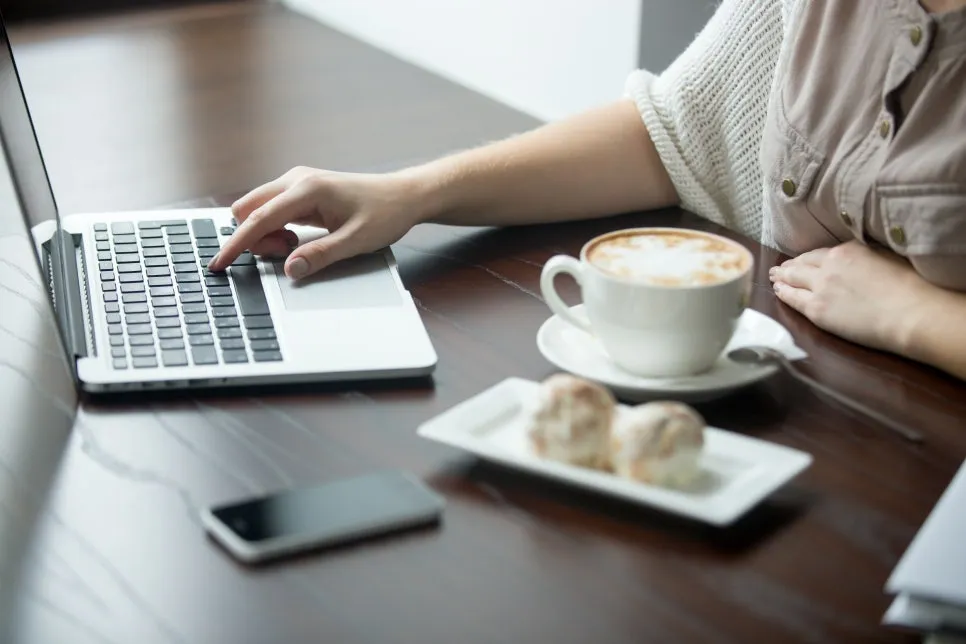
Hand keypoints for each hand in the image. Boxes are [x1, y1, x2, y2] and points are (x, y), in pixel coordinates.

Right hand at [209, 167, 427, 278]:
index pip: (258, 219)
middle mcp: (295, 179)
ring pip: (256, 209)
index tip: (218, 263)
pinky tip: (297, 238)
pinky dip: (274, 228)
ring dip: (265, 234)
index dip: (236, 244)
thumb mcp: (355, 242)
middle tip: (285, 253)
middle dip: (254, 238)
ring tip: (296, 245)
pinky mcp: (299, 190)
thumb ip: (320, 255)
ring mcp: (296, 182)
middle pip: (247, 209)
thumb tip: (290, 269)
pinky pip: (271, 209)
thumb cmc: (384, 214)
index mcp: (307, 189)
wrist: (403, 196)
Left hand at [769, 240, 928, 351]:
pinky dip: (783, 293)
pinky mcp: (817, 310)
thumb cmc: (910, 286)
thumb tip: (856, 257)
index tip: (801, 259)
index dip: (808, 257)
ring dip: (781, 277)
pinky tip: (777, 291)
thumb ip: (865, 255)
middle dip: (789, 265)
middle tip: (779, 268)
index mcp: (848, 250)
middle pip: (802, 264)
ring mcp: (820, 287)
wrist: (910, 312)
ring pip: (793, 279)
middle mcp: (829, 265)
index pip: (820, 253)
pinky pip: (793, 299)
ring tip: (774, 277)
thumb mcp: (886, 257)